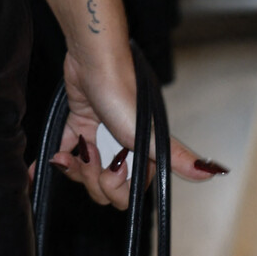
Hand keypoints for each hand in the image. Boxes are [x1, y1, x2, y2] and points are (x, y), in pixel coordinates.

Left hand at [44, 46, 226, 209]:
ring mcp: (100, 137)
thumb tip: (212, 172)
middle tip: (88, 155)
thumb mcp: (149, 132)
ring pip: (85, 173)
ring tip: (71, 151)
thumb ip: (177, 157)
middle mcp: (122, 150)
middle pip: (104, 188)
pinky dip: (57, 162)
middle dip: (92, 179)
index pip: (129, 194)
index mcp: (143, 155)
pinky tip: (44, 167)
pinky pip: (67, 152)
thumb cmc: (123, 94)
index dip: (117, 188)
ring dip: (74, 169)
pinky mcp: (79, 124)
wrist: (93, 60)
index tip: (112, 168)